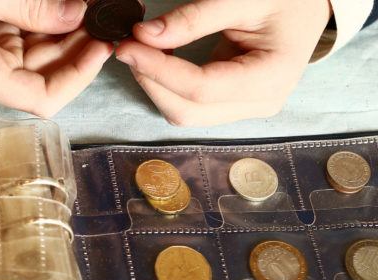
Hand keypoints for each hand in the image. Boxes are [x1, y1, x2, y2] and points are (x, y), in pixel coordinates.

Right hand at [0, 0, 113, 116]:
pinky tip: (58, 6)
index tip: (103, 42)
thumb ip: (35, 6)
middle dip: (76, 43)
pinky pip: (19, 39)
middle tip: (103, 11)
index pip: (44, 98)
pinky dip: (39, 22)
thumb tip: (79, 15)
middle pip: (45, 74)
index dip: (80, 73)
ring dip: (61, 29)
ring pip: (36, 54)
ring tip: (84, 4)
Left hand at [115, 0, 332, 125]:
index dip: (158, 69)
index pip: (200, 89)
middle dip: (151, 80)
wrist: (309, 6)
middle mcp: (259, 103)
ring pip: (184, 112)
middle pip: (187, 110)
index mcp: (270, 78)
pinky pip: (189, 104)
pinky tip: (157, 58)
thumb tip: (145, 35)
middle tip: (128, 46)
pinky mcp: (231, 105)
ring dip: (155, 84)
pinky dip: (167, 84)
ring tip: (142, 49)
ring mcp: (244, 109)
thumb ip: (194, 17)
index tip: (127, 45)